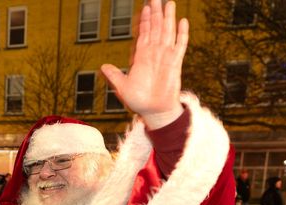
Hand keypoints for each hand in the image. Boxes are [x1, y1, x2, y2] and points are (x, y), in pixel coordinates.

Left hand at [100, 0, 186, 128]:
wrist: (154, 112)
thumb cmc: (139, 101)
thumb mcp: (122, 87)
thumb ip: (114, 76)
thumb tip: (103, 67)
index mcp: (142, 57)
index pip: (144, 33)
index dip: (144, 20)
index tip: (145, 7)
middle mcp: (154, 54)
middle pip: (156, 28)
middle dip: (155, 13)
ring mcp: (165, 57)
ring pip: (167, 32)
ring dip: (168, 18)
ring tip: (169, 3)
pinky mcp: (175, 63)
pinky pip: (180, 45)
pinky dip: (181, 33)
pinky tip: (182, 22)